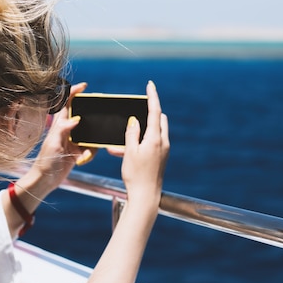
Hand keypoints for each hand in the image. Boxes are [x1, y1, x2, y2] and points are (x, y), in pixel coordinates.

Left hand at [26, 82, 96, 190]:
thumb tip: (77, 118)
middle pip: (83, 117)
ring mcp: (73, 141)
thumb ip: (63, 130)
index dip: (74, 93)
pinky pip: (91, 148)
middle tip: (99, 122)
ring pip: (90, 135)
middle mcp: (67, 130)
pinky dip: (90, 154)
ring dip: (91, 145)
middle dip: (92, 120)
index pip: (67, 104)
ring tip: (85, 154)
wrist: (46, 180)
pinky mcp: (78, 151)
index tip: (84, 87)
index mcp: (59, 125)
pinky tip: (83, 160)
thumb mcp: (53, 144)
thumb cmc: (45, 161)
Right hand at [120, 81, 169, 206]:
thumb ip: (132, 133)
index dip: (152, 96)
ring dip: (139, 132)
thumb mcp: (130, 152)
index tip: (150, 85)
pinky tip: (122, 152)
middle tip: (134, 113)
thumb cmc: (136, 175)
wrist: (145, 197)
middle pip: (158, 120)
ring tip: (119, 143)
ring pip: (153, 133)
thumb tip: (135, 120)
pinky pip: (151, 144)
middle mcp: (163, 143)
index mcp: (156, 139)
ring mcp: (163, 151)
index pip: (155, 111)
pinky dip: (139, 144)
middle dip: (147, 114)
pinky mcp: (160, 158)